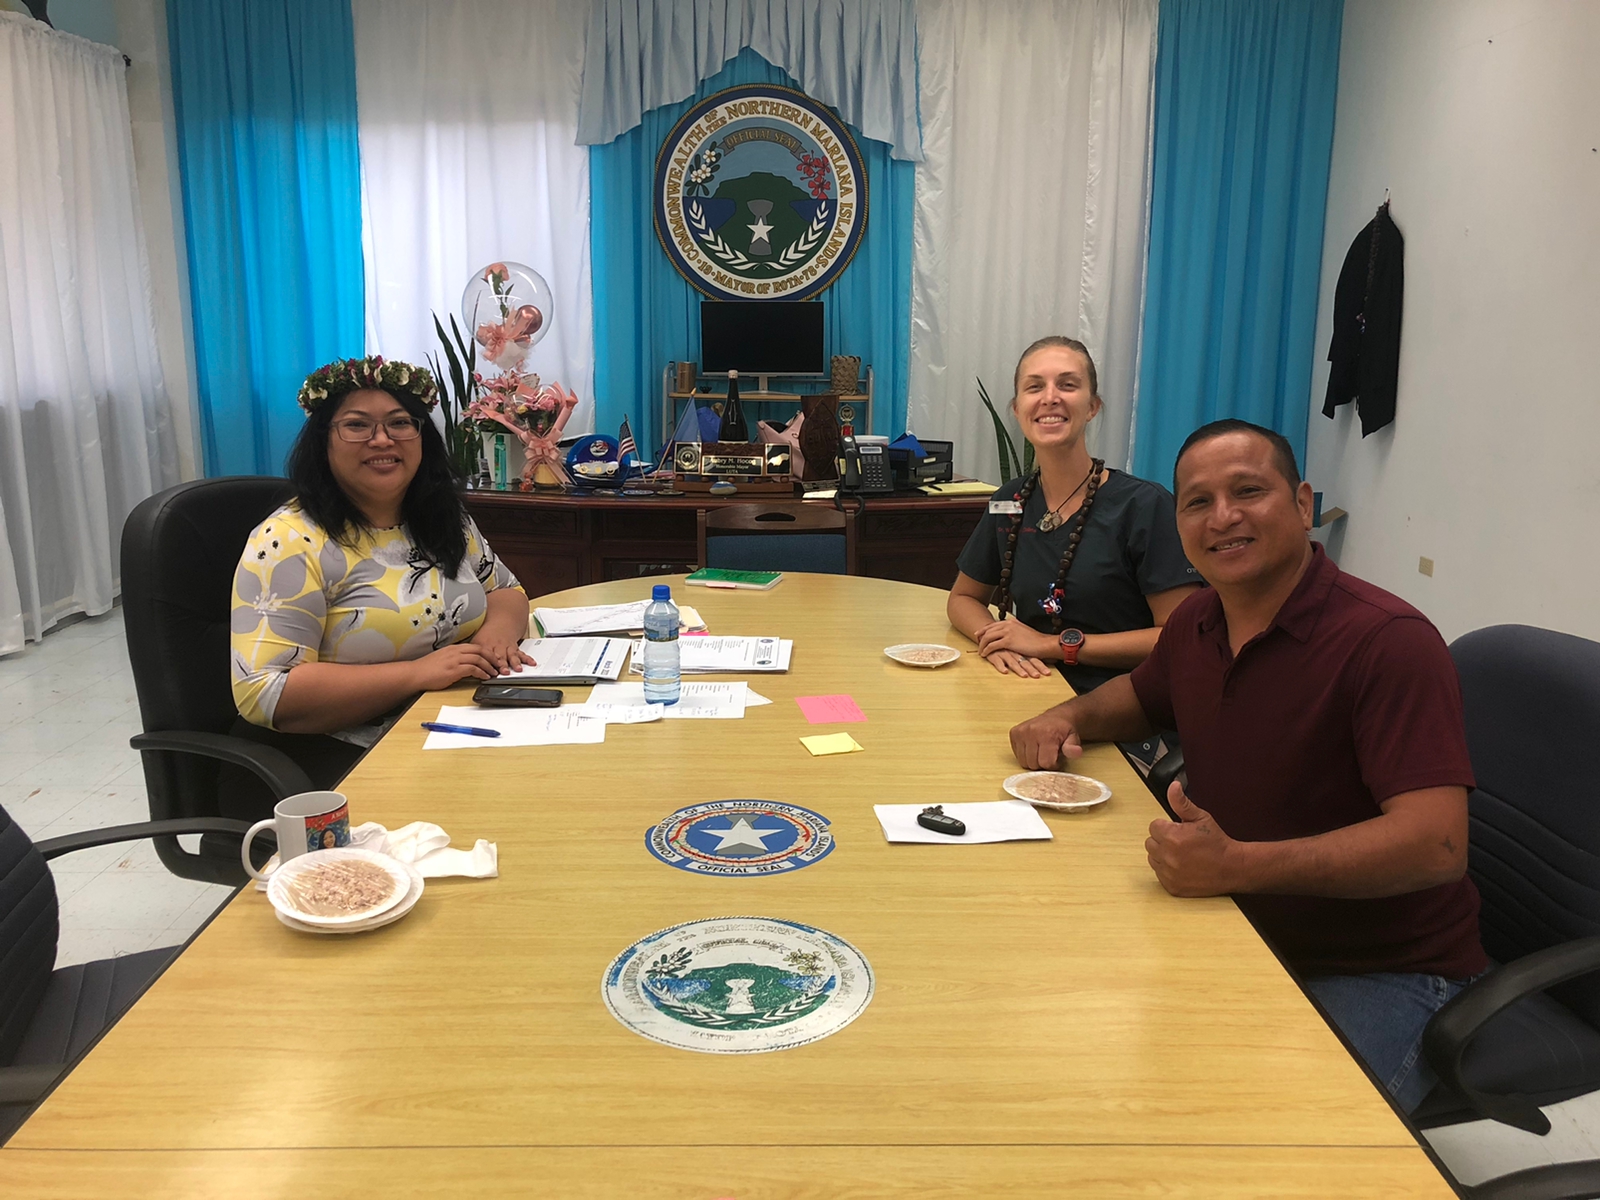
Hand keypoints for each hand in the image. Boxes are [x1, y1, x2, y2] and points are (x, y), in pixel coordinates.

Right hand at [410, 644, 500, 691]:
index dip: (487, 652)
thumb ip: (455, 658)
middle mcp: (455, 651)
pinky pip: (473, 669)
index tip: (493, 659)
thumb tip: (466, 663)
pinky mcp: (453, 670)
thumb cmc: (426, 668)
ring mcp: (455, 660)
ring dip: (489, 666)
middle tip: (499, 665)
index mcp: (454, 648)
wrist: (415, 673)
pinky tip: (484, 677)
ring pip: (478, 659)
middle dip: (492, 657)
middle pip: (480, 650)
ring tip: (494, 673)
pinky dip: (481, 673)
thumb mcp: (443, 658)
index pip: (475, 646)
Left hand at [468, 627, 534, 675]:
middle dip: (502, 664)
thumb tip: (462, 662)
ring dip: (515, 663)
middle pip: (500, 657)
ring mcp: (507, 647)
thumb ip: (471, 651)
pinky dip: (527, 659)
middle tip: (504, 672)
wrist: (503, 620)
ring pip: (511, 656)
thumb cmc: (488, 633)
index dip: (488, 663)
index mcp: (486, 645)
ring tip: (518, 669)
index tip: (489, 671)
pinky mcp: (515, 648)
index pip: (486, 655)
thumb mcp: (476, 639)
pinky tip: (531, 663)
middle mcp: (498, 646)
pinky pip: (521, 654)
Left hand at [976, 619, 1055, 661]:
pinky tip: (985, 654)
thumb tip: (1010, 634)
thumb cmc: (1036, 640)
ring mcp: (1007, 632)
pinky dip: (987, 650)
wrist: (1043, 644)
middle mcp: (1008, 624)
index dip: (985, 629)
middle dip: (981, 636)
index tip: (979, 633)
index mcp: (1011, 621)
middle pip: (989, 629)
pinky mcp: (1008, 641)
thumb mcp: (1023, 631)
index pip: (994, 624)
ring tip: (980, 651)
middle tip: (976, 642)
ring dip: (982, 645)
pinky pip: (992, 645)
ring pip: (988, 637)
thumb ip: (1015, 631)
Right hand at [986, 649, 1052, 677]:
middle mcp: (1014, 652)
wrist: (989, 635)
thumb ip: (1027, 655)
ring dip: (1019, 669)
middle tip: (1037, 676)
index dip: (1041, 666)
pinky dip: (1001, 666)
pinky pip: (997, 661)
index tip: (1048, 673)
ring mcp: (1004, 653)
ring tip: (1024, 675)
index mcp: (1021, 651)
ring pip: (1012, 662)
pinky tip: (1005, 671)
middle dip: (1032, 669)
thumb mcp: (1016, 648)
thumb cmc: (1004, 645)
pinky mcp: (994, 655)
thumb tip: (1046, 661)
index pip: (1033, 659)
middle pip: (1025, 662)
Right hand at [1009, 707, 1083, 768]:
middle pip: (1033, 764)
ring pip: (1023, 762)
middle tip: (1049, 755)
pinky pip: (1017, 755)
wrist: (1056, 717)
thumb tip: (1076, 752)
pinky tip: (1033, 748)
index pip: (1045, 763)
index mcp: (1047, 733)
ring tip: (1041, 752)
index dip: (1053, 765)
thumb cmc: (1064, 730)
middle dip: (1042, 764)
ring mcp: (1021, 732)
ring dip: (1033, 761)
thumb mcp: (1073, 739)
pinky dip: (1025, 756)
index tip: (1057, 759)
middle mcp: (1031, 731)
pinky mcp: (1014, 733)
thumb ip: (1073, 748)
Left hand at [1144, 781, 1241, 896]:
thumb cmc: (1217, 843)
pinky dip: (1167, 870)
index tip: (1179, 830)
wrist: (1232, 868)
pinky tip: (1183, 866)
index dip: (1167, 827)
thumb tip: (1173, 787)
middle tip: (1181, 842)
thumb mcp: (1201, 818)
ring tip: (1182, 854)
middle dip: (1163, 840)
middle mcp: (1167, 856)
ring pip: (1153, 858)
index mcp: (1172, 837)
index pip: (1154, 826)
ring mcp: (1168, 873)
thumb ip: (1182, 803)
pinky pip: (1159, 874)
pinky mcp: (1171, 886)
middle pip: (1151, 842)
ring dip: (1163, 855)